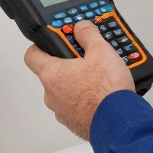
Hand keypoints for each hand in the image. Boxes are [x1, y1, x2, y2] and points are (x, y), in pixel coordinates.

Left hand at [24, 21, 134, 139]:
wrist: (120, 124)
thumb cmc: (107, 91)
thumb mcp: (102, 52)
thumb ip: (88, 35)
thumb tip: (82, 27)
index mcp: (51, 74)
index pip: (32, 55)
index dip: (40, 46)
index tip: (52, 42)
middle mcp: (51, 95)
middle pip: (51, 74)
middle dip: (67, 66)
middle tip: (85, 60)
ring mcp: (62, 111)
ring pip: (64, 92)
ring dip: (77, 84)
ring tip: (98, 79)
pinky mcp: (75, 124)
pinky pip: (75, 107)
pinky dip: (85, 101)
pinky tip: (101, 96)